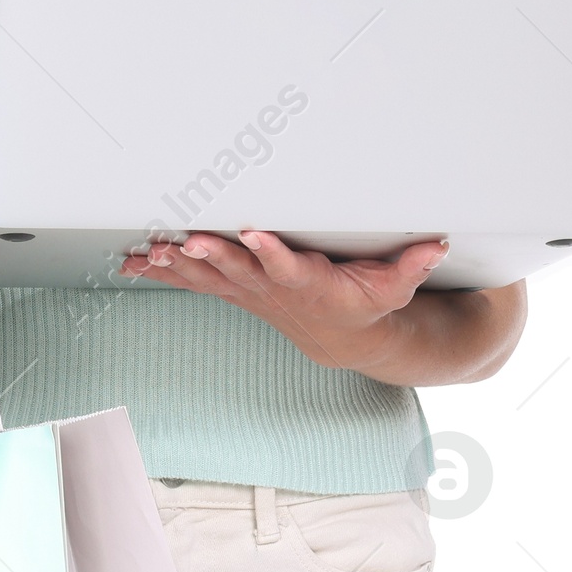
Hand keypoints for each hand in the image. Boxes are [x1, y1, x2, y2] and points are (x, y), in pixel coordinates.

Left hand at [119, 228, 449, 374]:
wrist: (339, 338)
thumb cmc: (364, 304)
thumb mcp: (395, 288)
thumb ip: (413, 266)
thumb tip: (439, 245)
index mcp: (309, 283)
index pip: (288, 266)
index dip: (270, 252)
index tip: (253, 233)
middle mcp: (272, 290)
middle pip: (237, 270)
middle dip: (209, 254)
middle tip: (183, 239)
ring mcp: (249, 292)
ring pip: (208, 276)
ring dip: (176, 264)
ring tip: (148, 251)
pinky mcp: (234, 290)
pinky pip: (194, 280)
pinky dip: (163, 271)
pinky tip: (132, 262)